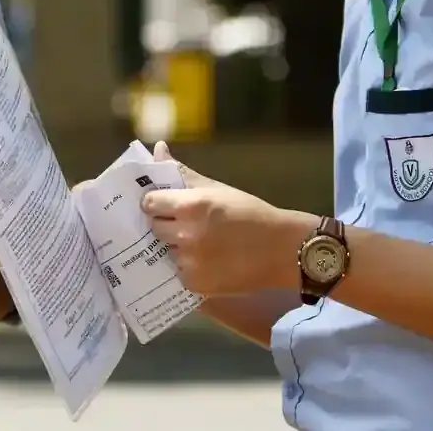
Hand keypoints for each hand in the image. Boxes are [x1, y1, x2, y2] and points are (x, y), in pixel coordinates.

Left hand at [141, 142, 312, 296]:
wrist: (283, 250)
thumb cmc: (250, 213)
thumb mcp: (216, 188)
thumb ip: (182, 171)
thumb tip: (157, 148)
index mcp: (190, 206)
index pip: (149, 203)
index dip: (157, 203)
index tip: (166, 205)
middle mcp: (186, 235)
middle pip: (154, 227)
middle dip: (165, 224)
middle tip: (185, 225)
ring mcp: (190, 262)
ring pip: (166, 251)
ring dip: (177, 247)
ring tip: (199, 244)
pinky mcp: (196, 284)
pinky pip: (179, 273)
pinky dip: (188, 268)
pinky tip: (206, 262)